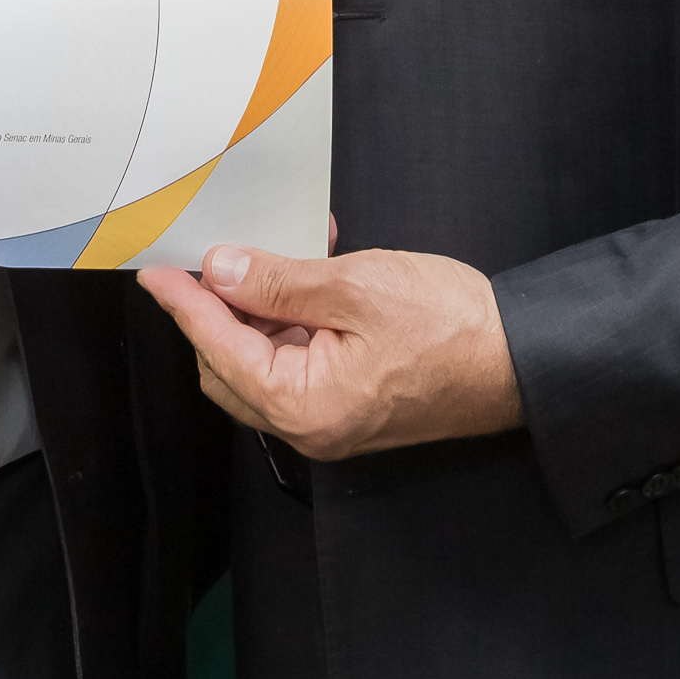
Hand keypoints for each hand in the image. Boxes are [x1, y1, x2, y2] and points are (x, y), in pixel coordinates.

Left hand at [138, 244, 524, 459]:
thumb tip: (221, 271)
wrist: (521, 359)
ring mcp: (331, 420)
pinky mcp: (351, 404)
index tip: (158, 271)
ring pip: (263, 363)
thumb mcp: (357, 287)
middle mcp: (309, 426)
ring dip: (258, 310)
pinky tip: (306, 273)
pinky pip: (298, 362)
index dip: (186, 305)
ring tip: (269, 252)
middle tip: (209, 258)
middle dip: (215, 311)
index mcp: (304, 406)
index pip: (218, 350)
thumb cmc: (452, 327)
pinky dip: (291, 319)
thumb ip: (280, 281)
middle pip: (229, 368)